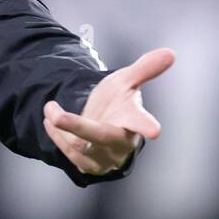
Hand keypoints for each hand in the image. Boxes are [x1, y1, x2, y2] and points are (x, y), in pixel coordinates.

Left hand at [43, 46, 174, 175]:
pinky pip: (68, 151)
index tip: (155, 131)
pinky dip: (56, 135)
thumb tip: (170, 52)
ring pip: (78, 145)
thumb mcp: (127, 82)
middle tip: (55, 114)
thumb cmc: (119, 103)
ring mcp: (105, 158)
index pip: (142, 122)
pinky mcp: (89, 166)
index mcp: (134, 121)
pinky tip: (49, 120)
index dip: (147, 126)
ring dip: (60, 125)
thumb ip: (144, 68)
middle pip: (99, 135)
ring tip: (50, 107)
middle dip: (76, 125)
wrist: (105, 126)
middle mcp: (121, 143)